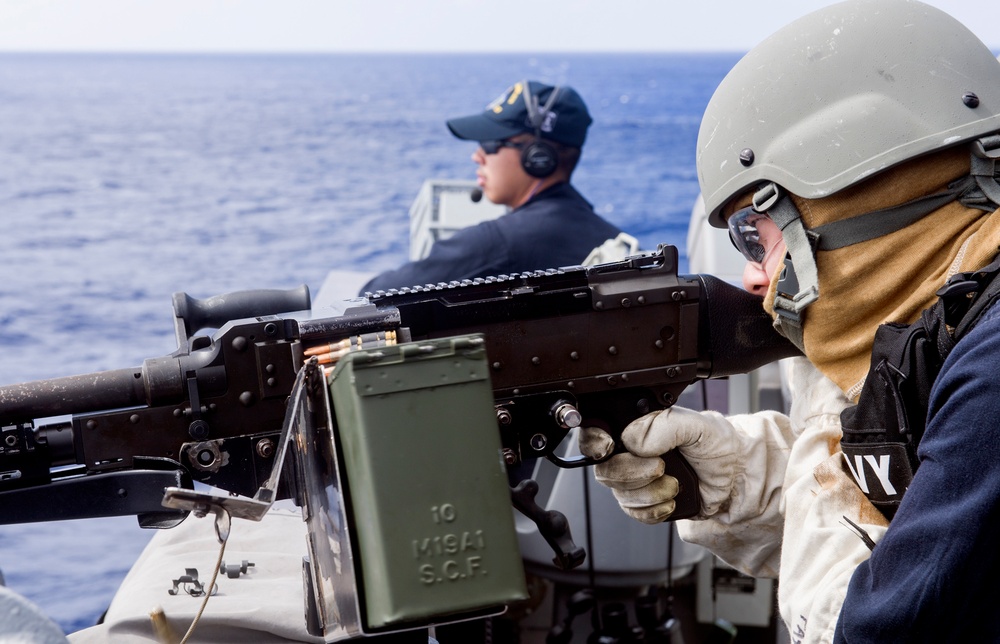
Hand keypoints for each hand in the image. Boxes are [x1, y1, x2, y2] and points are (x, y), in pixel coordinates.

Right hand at [579, 406, 743, 523]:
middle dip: (633, 473)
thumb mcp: (697, 425)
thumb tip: (634, 441)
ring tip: (675, 484)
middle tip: (661, 467)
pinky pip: (635, 513)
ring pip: (620, 495)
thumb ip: (664, 426)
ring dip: (649, 494)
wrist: (737, 478)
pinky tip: (671, 500)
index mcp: (636, 429)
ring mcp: (636, 480)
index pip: (596, 433)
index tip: (609, 447)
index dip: (594, 443)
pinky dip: (654, 510)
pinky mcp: (646, 503)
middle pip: (605, 469)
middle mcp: (631, 454)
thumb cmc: (719, 446)